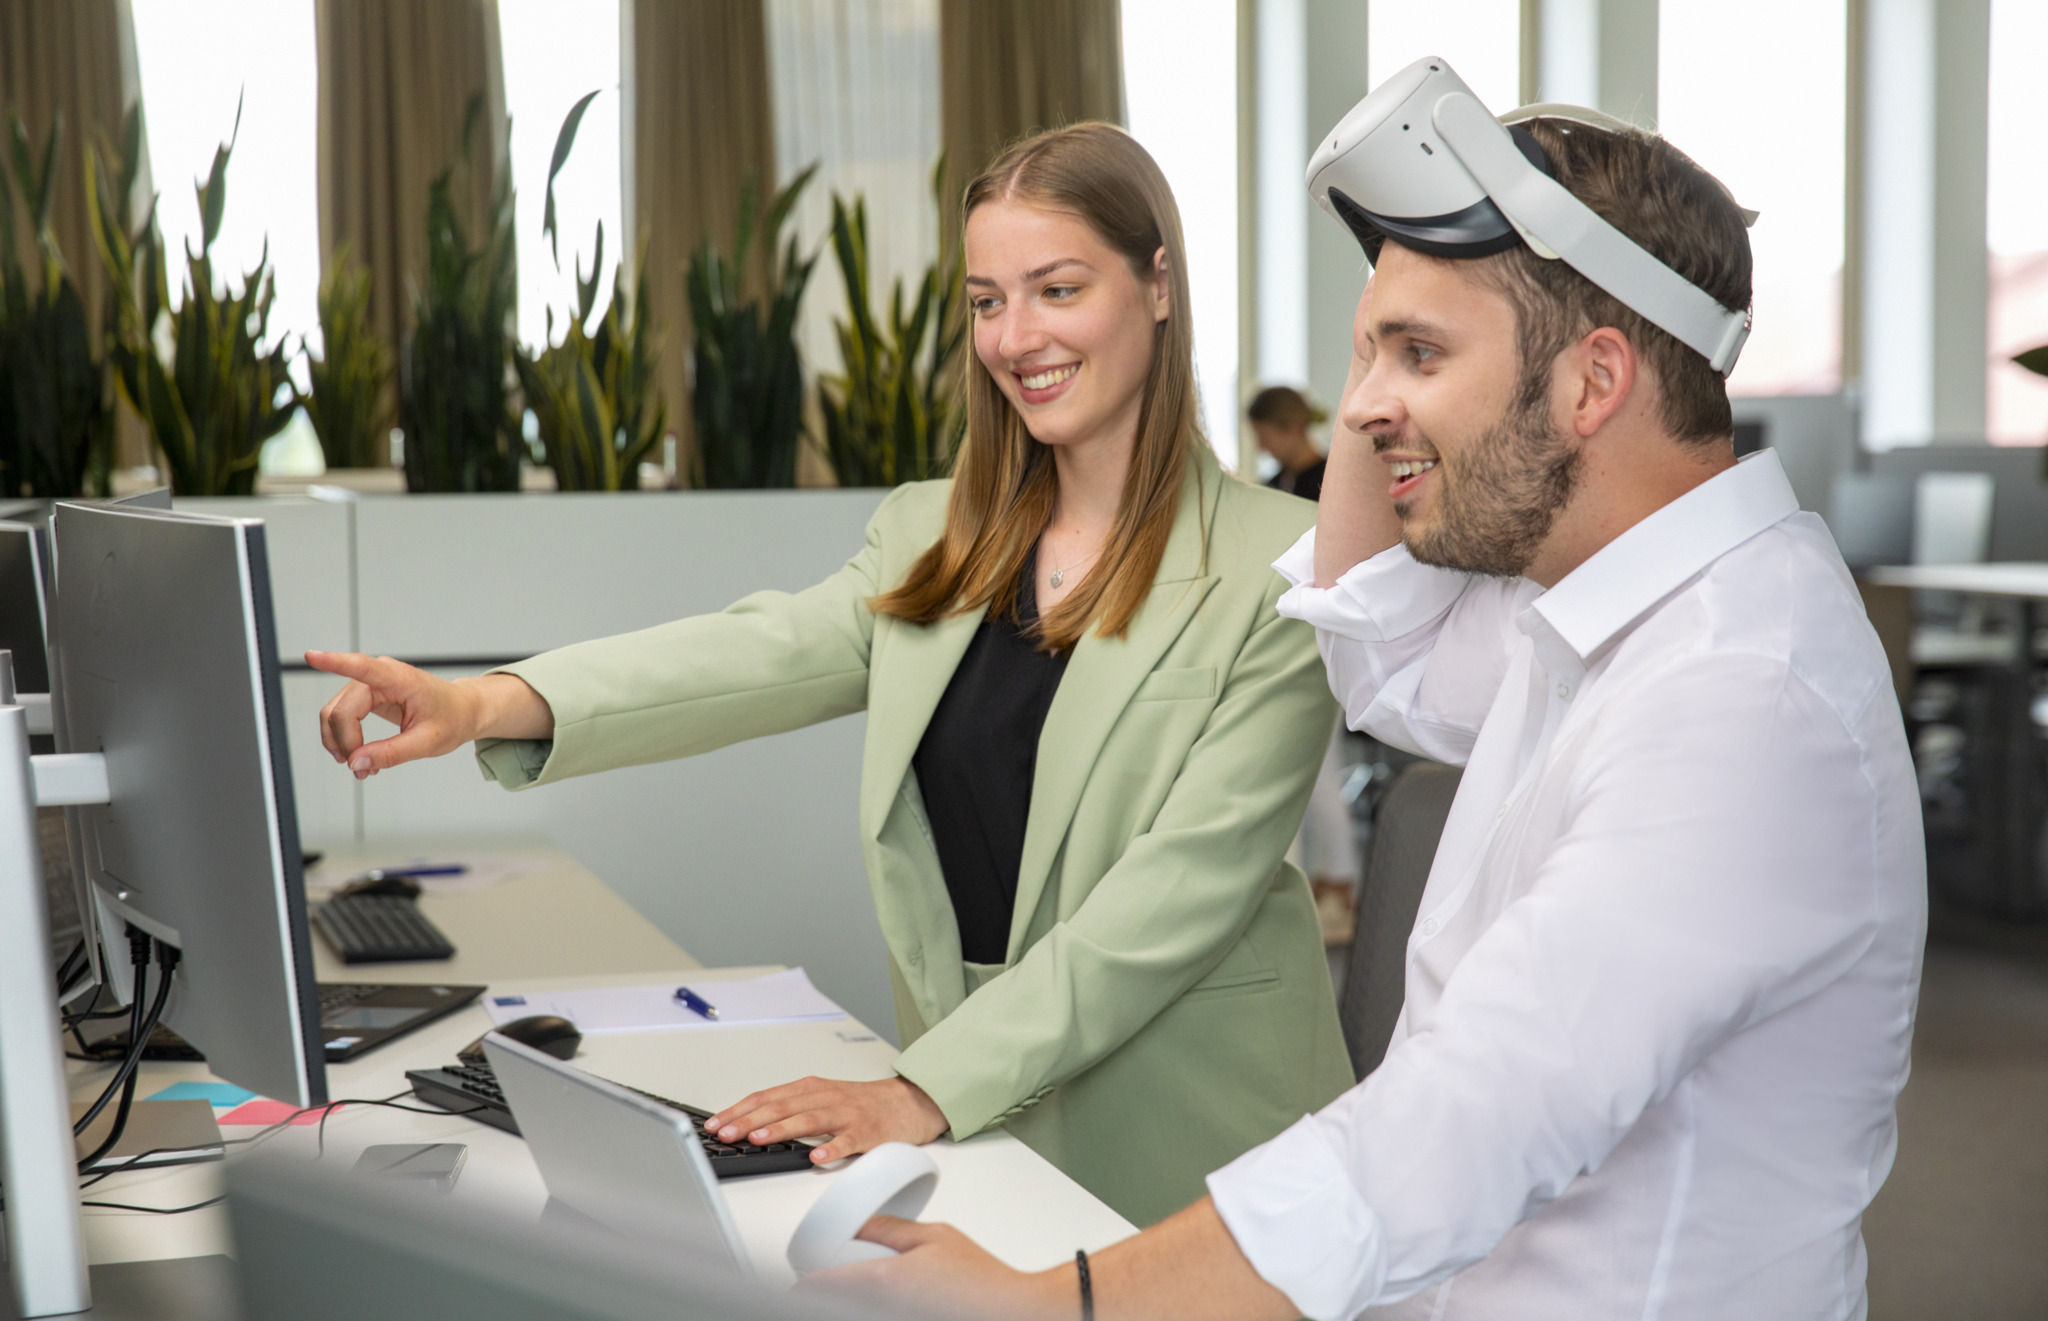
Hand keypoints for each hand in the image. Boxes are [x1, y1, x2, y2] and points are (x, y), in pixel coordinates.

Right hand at [307, 651, 530, 779]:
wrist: (462, 711)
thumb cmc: (451, 719)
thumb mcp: (428, 742)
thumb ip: (391, 753)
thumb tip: (355, 763)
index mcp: (400, 679)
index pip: (362, 667)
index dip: (334, 662)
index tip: (311, 656)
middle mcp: (380, 676)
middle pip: (341, 710)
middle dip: (345, 743)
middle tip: (363, 771)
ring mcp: (369, 684)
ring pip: (334, 714)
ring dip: (341, 744)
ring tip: (364, 768)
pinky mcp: (365, 696)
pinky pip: (341, 716)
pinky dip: (345, 739)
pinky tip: (361, 757)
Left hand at [706, 1075, 946, 1163]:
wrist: (909, 1102)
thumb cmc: (862, 1104)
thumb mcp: (822, 1099)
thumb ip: (791, 1109)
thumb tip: (749, 1126)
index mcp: (810, 1089)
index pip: (767, 1097)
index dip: (739, 1110)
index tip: (715, 1124)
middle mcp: (825, 1097)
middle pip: (782, 1106)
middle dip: (749, 1120)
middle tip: (725, 1133)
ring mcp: (847, 1113)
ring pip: (809, 1119)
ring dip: (781, 1129)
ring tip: (758, 1139)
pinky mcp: (868, 1131)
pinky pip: (848, 1141)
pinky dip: (832, 1149)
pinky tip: (817, 1158)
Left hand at [805, 1217, 1069, 1320]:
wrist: (1009, 1309)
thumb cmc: (979, 1277)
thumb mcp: (934, 1236)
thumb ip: (891, 1230)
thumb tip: (862, 1224)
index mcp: (881, 1280)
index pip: (820, 1287)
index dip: (804, 1282)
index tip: (800, 1276)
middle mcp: (880, 1308)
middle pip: (834, 1302)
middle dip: (829, 1289)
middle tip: (832, 1275)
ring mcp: (891, 1316)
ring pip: (854, 1308)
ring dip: (851, 1297)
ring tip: (873, 1280)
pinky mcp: (903, 1320)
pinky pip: (875, 1312)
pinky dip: (873, 1303)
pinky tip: (893, 1293)